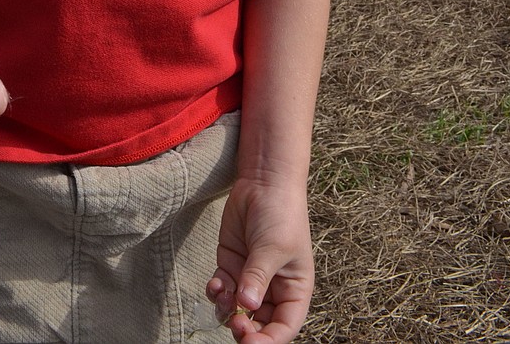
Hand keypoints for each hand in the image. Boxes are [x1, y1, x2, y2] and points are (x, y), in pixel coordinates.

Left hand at [206, 178, 315, 342]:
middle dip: (246, 330)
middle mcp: (273, 289)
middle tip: (235, 324)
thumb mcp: (273, 247)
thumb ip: (258, 276)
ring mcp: (250, 278)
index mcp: (294, 290)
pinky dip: (217, 292)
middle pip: (259, 325)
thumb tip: (246, 305)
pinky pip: (222, 290)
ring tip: (224, 296)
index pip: (284, 327)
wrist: (263, 182)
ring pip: (237, 311)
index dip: (269, 341)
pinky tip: (215, 283)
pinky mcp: (232, 265)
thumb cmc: (281, 214)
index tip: (250, 341)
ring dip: (227, 311)